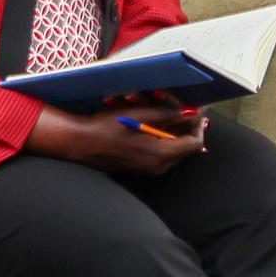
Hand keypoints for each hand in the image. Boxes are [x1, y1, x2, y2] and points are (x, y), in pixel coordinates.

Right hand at [28, 97, 205, 174]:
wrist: (78, 143)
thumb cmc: (105, 128)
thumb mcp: (139, 115)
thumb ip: (168, 115)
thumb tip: (190, 113)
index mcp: (160, 155)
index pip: (194, 143)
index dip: (197, 125)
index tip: (195, 111)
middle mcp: (157, 167)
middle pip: (184, 146)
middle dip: (182, 124)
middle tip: (176, 106)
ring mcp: (148, 170)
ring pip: (171, 147)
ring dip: (168, 127)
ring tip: (156, 108)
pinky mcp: (139, 168)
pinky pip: (158, 152)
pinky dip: (157, 135)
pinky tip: (146, 120)